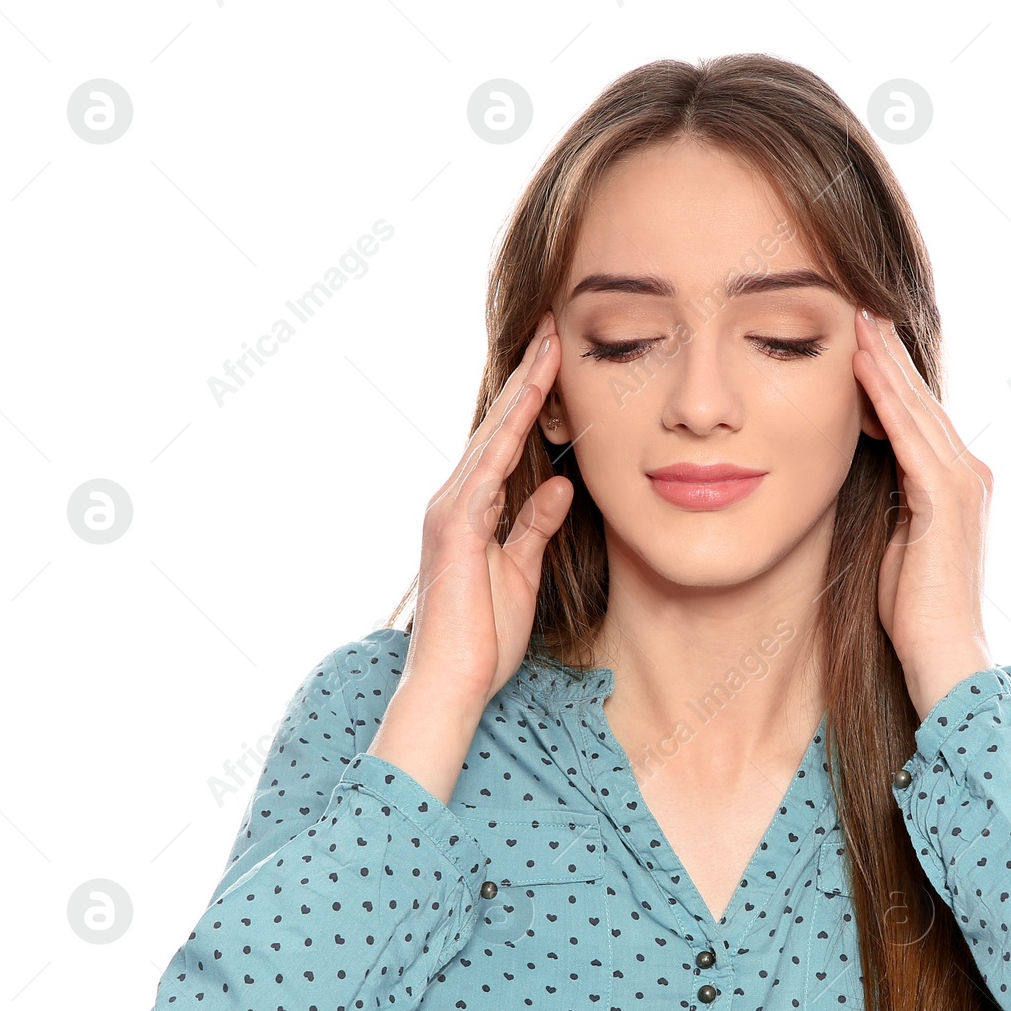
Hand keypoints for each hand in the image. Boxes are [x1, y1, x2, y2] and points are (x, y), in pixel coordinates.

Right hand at [403, 310, 571, 713]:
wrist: (453, 683)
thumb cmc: (484, 639)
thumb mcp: (521, 571)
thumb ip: (535, 525)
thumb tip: (559, 483)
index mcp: (473, 510)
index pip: (507, 442)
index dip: (532, 399)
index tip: (557, 357)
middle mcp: (455, 500)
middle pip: (497, 426)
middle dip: (527, 376)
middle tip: (552, 326)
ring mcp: (451, 512)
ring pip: (492, 439)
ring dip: (521, 392)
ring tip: (548, 346)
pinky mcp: (454, 530)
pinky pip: (487, 474)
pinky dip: (507, 439)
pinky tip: (530, 407)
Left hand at [853, 307, 995, 722]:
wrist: (942, 656)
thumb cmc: (913, 614)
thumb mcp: (897, 543)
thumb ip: (891, 504)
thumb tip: (865, 476)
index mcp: (956, 484)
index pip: (919, 417)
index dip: (891, 375)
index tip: (861, 337)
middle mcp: (968, 474)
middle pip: (921, 400)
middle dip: (889, 352)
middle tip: (860, 303)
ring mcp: (962, 483)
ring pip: (916, 407)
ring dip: (885, 360)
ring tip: (857, 316)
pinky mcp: (946, 499)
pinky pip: (909, 435)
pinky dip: (885, 397)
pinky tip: (861, 365)